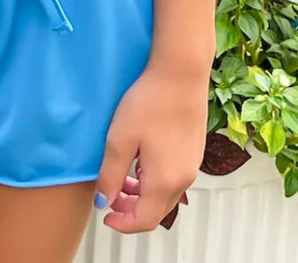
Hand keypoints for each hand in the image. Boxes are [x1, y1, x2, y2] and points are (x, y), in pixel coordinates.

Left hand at [93, 63, 207, 232]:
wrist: (180, 74)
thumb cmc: (149, 103)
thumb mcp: (120, 139)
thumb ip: (110, 174)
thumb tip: (104, 201)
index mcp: (164, 182)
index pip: (144, 220)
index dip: (122, 223)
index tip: (105, 214)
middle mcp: (183, 179)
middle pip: (156, 210)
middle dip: (131, 208)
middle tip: (109, 194)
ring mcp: (192, 165)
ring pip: (164, 193)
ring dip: (142, 193)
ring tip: (121, 175)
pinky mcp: (194, 151)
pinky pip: (173, 177)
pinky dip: (154, 179)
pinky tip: (140, 159)